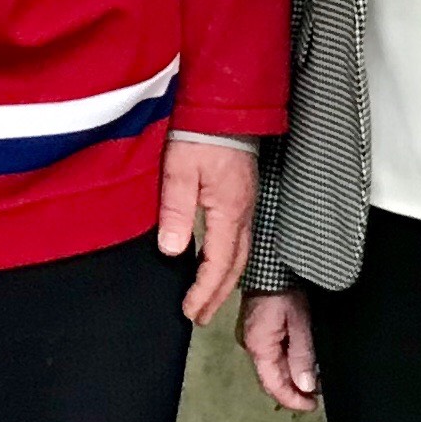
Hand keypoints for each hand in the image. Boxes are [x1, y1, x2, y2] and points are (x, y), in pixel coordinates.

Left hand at [158, 138, 256, 325]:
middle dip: (218, 295)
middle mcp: (244, 213)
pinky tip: (215, 264)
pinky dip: (228, 261)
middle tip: (200, 317)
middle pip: (235, 265)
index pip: (218, 263)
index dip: (204, 291)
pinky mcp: (244, 197)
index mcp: (229, 210)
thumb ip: (176, 210)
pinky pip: (240, 240)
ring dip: (225, 281)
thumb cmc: (201, 134)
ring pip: (242, 254)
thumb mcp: (179, 170)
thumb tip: (173, 252)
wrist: (226, 104)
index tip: (189, 311)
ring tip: (208, 300)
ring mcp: (248, 205)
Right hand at [239, 289, 320, 412]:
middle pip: (271, 378)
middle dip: (293, 390)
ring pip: (272, 367)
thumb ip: (302, 354)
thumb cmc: (285, 289)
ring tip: (312, 382)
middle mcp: (251, 346)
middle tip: (316, 396)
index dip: (292, 400)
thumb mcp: (299, 321)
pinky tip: (301, 364)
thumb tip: (305, 386)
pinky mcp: (258, 330)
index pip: (273, 385)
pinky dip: (287, 363)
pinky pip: (272, 354)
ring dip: (291, 377)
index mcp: (258, 346)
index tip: (312, 406)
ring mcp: (253, 337)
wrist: (271, 262)